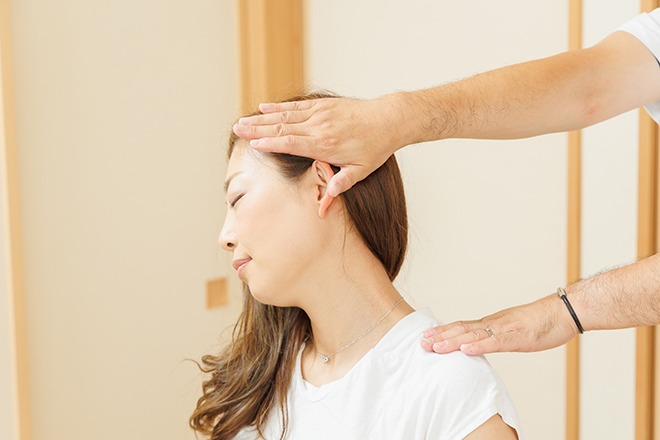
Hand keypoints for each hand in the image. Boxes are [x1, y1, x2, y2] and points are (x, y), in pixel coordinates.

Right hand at [232, 95, 404, 197]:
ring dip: (262, 118)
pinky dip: (278, 106)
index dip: (270, 144)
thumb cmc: (375, 147)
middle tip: (237, 129)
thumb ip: (340, 185)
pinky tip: (263, 106)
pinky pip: (296, 105)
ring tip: (243, 120)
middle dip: (258, 129)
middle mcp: (320, 127)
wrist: (389, 119)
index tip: (252, 144)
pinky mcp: (323, 104)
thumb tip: (323, 207)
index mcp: (326, 145)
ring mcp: (320, 113)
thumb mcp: (360, 171)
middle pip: (282, 128)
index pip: (291, 143)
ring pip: (285, 115)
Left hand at [420, 294, 578, 354]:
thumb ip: (497, 336)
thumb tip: (482, 344)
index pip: (462, 327)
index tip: (426, 336)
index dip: (443, 332)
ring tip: (434, 346)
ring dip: (452, 342)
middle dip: (440, 337)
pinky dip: (479, 346)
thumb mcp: (514, 330)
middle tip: (421, 342)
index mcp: (492, 323)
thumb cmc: (541, 322)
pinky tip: (465, 349)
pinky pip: (495, 342)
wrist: (564, 311)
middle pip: (461, 330)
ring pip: (473, 335)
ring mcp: (504, 329)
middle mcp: (493, 324)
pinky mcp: (517, 337)